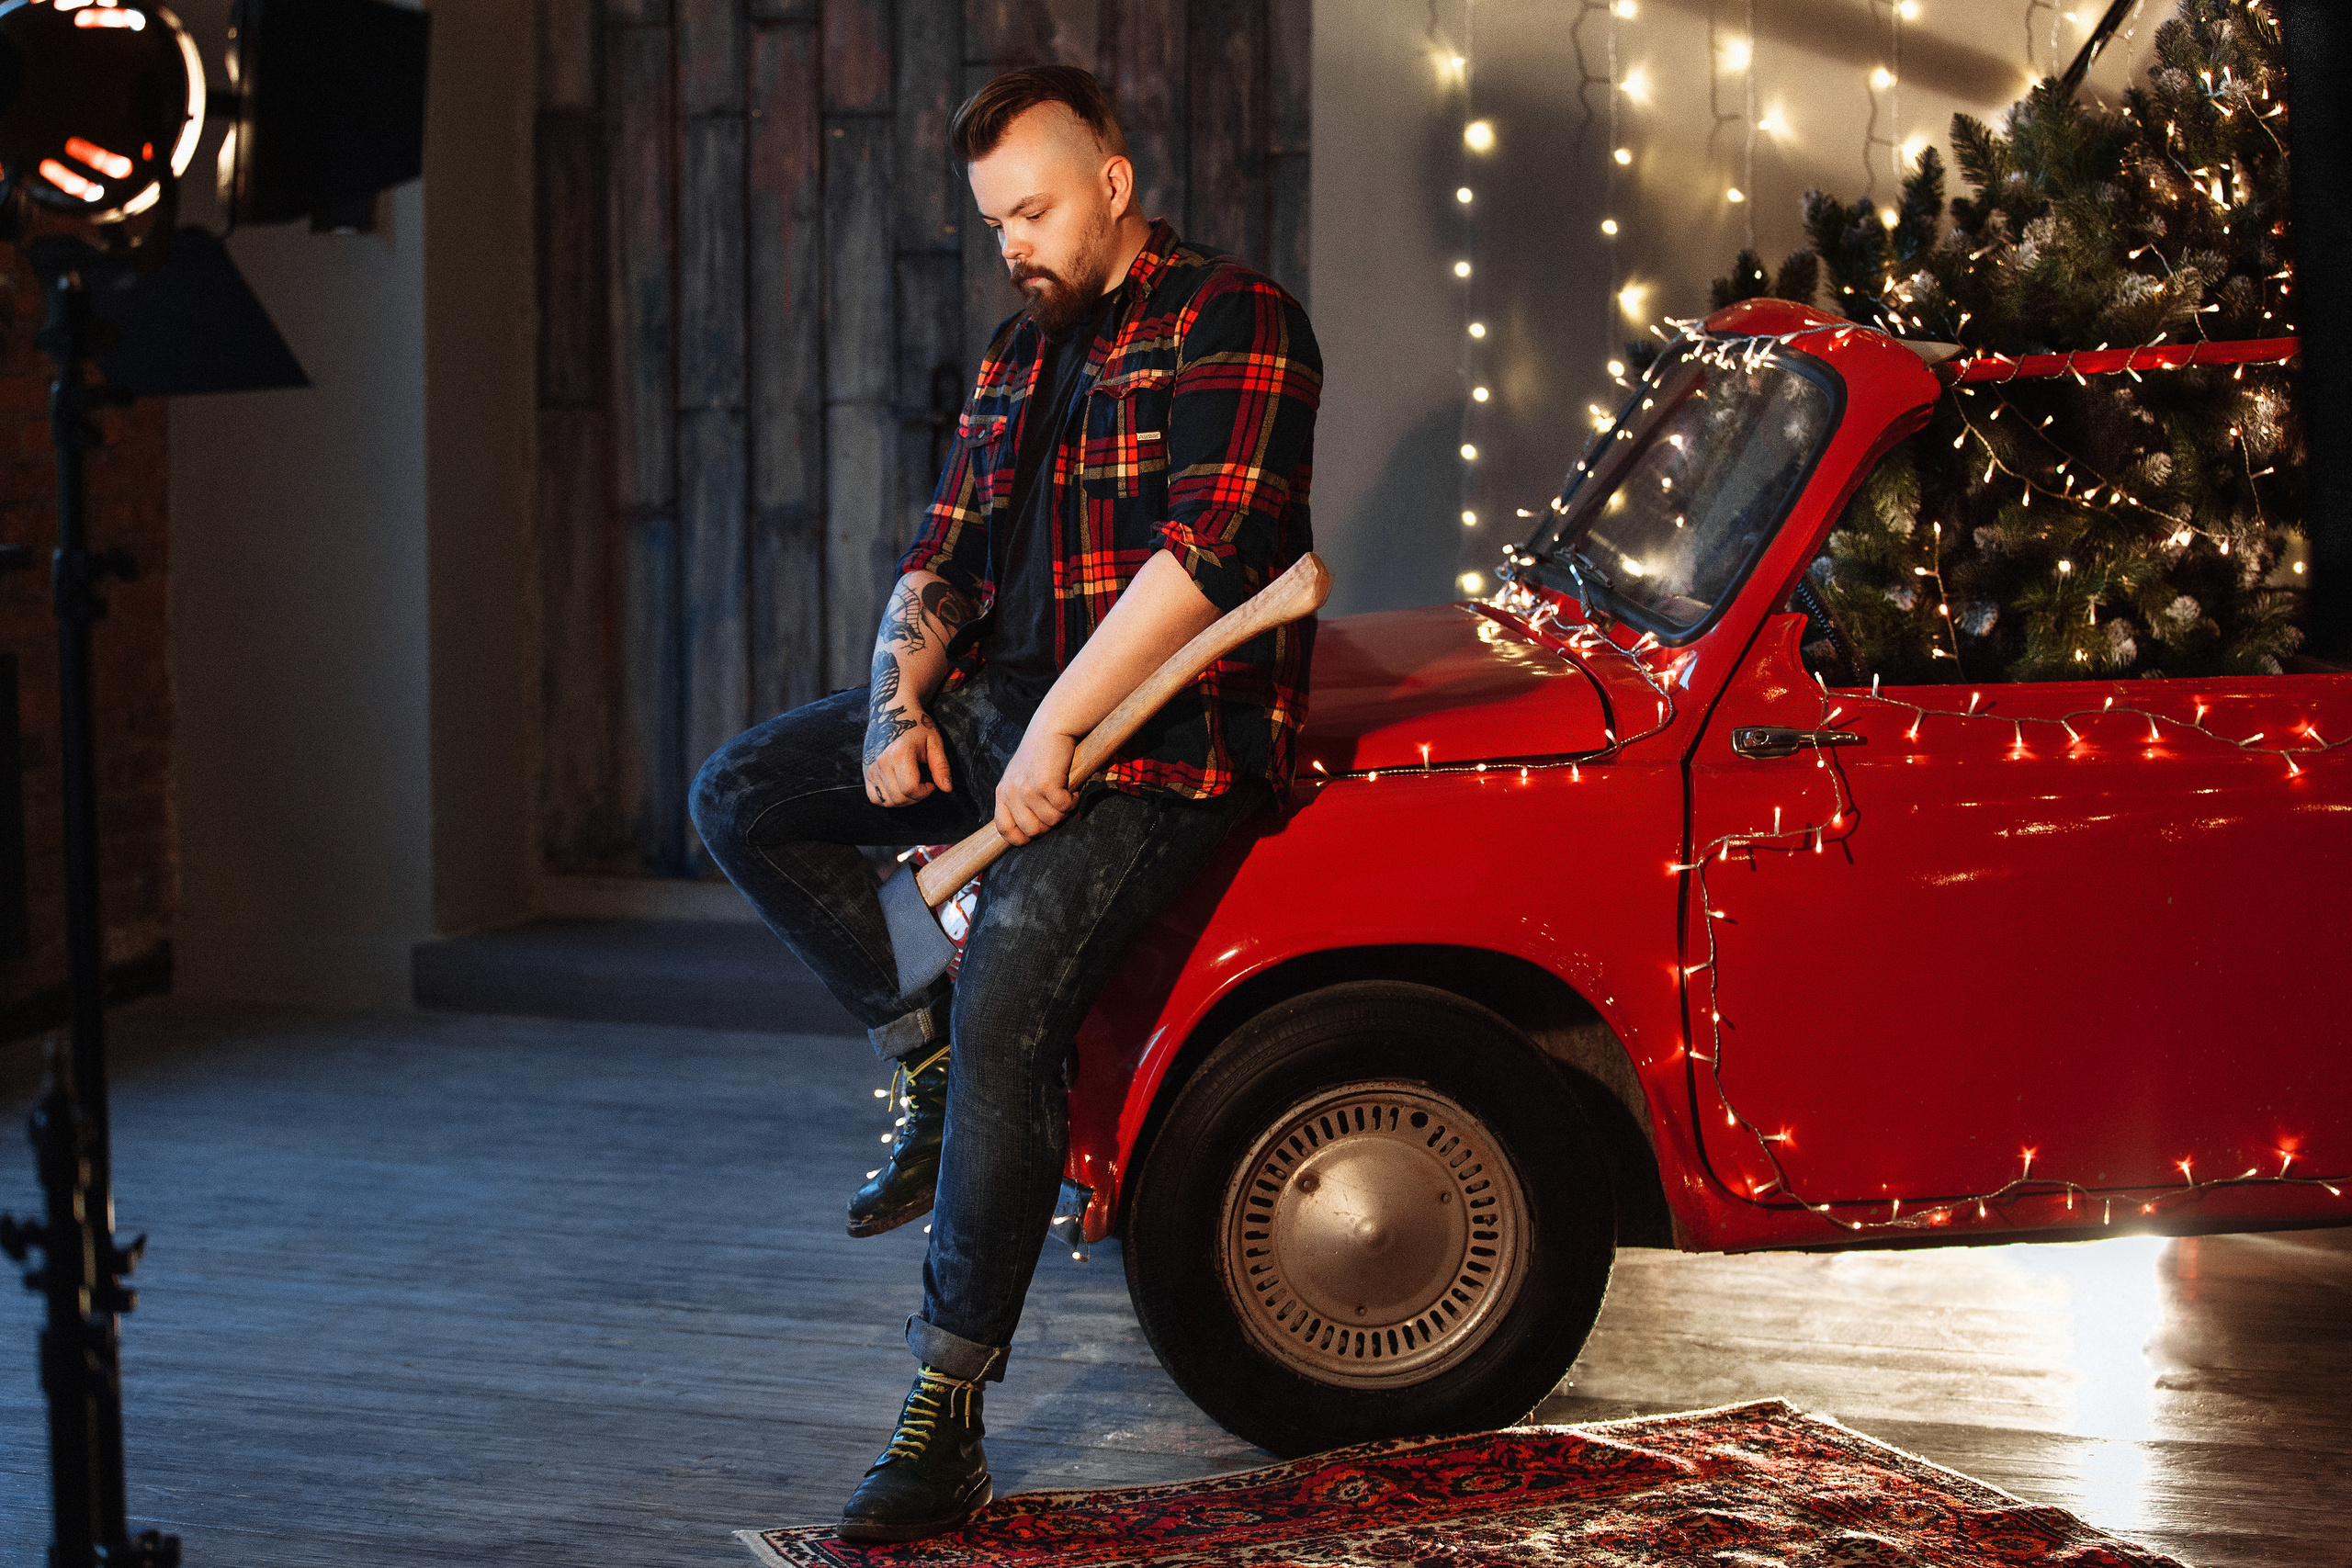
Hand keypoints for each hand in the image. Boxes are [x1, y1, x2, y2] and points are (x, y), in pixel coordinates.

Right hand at [864, 670, 952, 806]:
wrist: (891, 711)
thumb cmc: (916, 725)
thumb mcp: (934, 742)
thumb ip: (941, 766)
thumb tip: (946, 789)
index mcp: (900, 753)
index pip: (911, 789)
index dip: (925, 791)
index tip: (931, 782)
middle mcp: (881, 762)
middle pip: (899, 798)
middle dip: (916, 796)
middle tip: (923, 783)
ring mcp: (871, 767)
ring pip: (887, 801)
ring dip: (903, 799)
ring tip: (911, 784)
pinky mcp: (865, 771)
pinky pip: (875, 798)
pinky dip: (887, 799)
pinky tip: (898, 787)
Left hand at [994, 720, 1076, 844]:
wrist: (1053, 726)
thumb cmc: (1042, 753)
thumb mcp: (1021, 777)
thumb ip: (1020, 801)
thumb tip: (1032, 831)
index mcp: (1003, 792)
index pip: (1004, 829)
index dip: (1021, 838)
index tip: (1038, 832)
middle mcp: (1011, 792)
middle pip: (1032, 831)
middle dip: (1050, 822)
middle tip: (1058, 805)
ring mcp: (1026, 789)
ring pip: (1051, 821)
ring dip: (1064, 810)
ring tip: (1066, 791)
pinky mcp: (1044, 784)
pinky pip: (1064, 808)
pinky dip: (1073, 800)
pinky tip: (1072, 787)